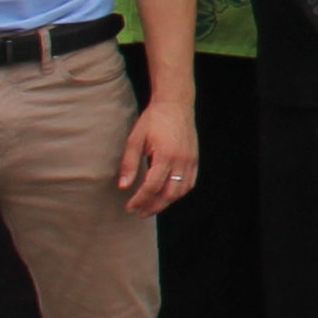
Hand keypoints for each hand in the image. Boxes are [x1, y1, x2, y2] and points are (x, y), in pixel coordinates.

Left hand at [117, 97, 198, 216]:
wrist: (175, 105)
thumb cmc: (153, 120)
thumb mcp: (135, 139)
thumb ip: (129, 164)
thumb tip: (123, 186)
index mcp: (165, 155)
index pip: (152, 186)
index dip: (140, 200)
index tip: (129, 206)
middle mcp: (181, 160)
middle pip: (169, 194)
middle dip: (153, 207)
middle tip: (138, 213)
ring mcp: (190, 161)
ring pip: (181, 191)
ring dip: (166, 203)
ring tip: (151, 207)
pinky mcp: (194, 159)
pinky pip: (189, 183)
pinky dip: (178, 193)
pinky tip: (166, 196)